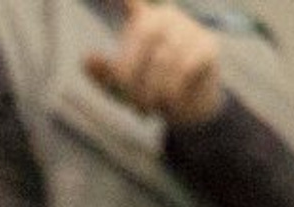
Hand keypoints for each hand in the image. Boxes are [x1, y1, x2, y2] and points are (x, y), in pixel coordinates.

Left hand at [85, 0, 225, 128]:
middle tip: (131, 104)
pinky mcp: (207, 46)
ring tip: (148, 109)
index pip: (132, 3)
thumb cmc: (150, 92)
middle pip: (146, 34)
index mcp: (143, 22)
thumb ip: (104, 74)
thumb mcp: (122, 87)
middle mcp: (167, 17)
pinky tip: (170, 104)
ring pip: (165, 57)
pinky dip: (174, 91)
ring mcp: (189, 29)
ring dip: (153, 91)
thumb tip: (85, 59)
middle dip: (134, 73)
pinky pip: (186, 68)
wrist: (188, 108)